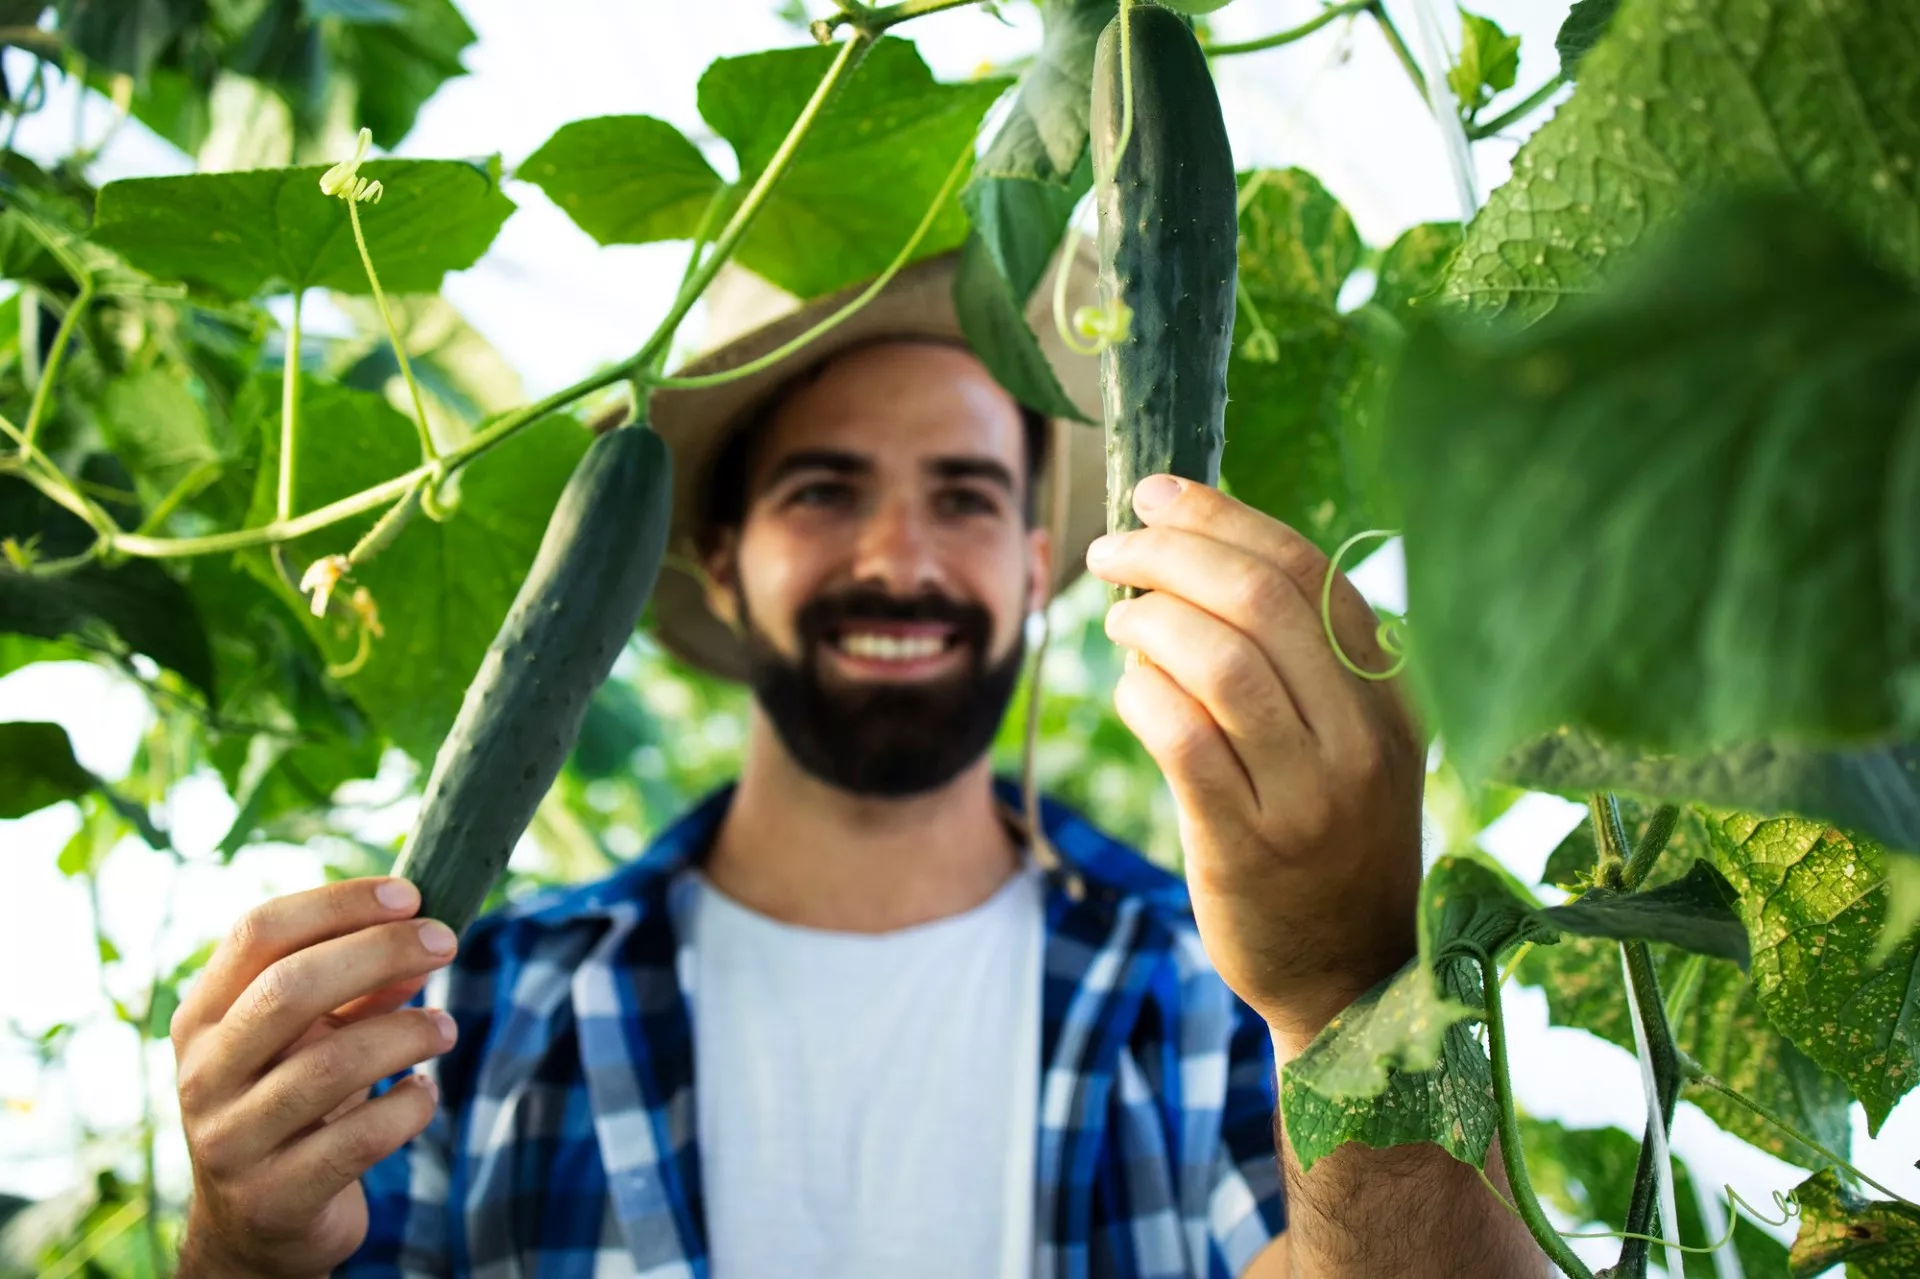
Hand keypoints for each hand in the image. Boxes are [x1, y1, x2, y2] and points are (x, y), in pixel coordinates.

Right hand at [171, 877, 459, 1277]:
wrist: (253, 1228)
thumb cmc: (291, 1106)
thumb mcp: (311, 1039)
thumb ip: (358, 989)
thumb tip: (422, 938)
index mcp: (203, 1018)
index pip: (258, 933)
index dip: (337, 904)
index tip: (409, 895)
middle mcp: (203, 1074)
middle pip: (290, 989)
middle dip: (380, 952)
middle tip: (447, 942)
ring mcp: (231, 1140)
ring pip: (330, 1065)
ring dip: (406, 1033)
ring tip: (446, 1028)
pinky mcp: (275, 1197)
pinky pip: (357, 1140)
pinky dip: (406, 1108)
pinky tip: (422, 1094)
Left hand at [1086, 475, 1426, 1051]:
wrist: (1350, 978)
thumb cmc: (1330, 840)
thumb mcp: (1349, 742)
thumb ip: (1299, 660)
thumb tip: (1193, 557)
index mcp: (1391, 694)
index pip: (1310, 571)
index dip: (1225, 517)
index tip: (1159, 493)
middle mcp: (1361, 737)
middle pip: (1258, 599)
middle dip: (1169, 552)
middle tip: (1111, 547)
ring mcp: (1309, 795)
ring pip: (1220, 659)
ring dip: (1148, 618)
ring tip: (1115, 617)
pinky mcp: (1247, 846)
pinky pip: (1182, 739)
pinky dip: (1141, 694)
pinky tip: (1127, 686)